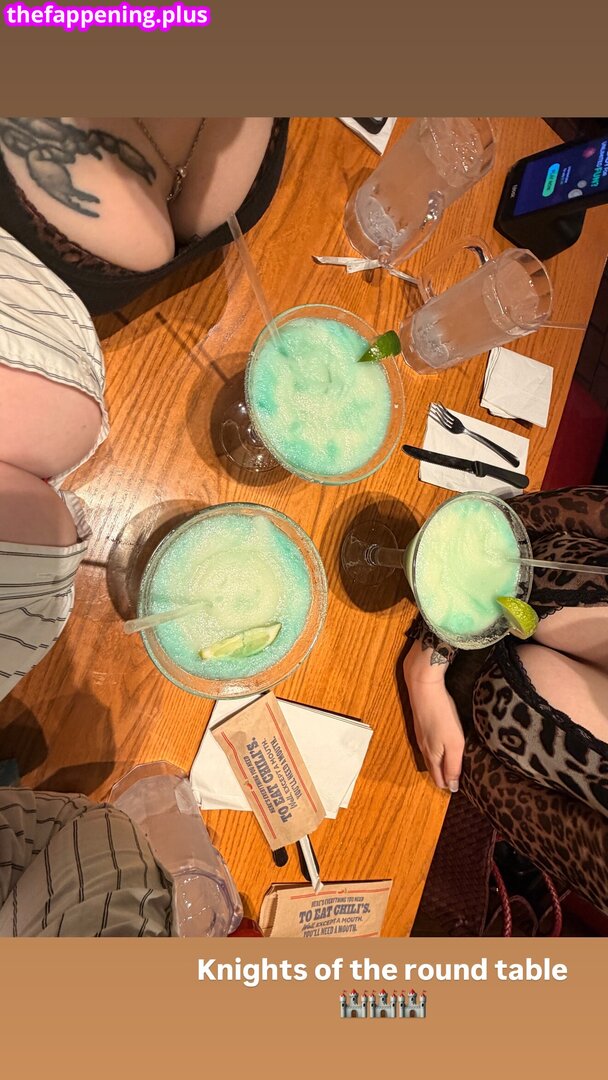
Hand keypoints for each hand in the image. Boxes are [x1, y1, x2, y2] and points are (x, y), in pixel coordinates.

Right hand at [403, 641, 464, 790]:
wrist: (424, 688)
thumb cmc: (442, 716)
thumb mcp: (454, 744)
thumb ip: (453, 766)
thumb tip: (452, 788)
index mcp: (432, 756)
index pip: (439, 780)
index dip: (449, 786)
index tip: (460, 788)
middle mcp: (424, 749)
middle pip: (433, 770)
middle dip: (444, 778)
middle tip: (457, 781)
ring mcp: (421, 736)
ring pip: (430, 758)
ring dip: (440, 765)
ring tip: (451, 768)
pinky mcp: (421, 725)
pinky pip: (429, 746)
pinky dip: (437, 752)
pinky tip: (442, 747)